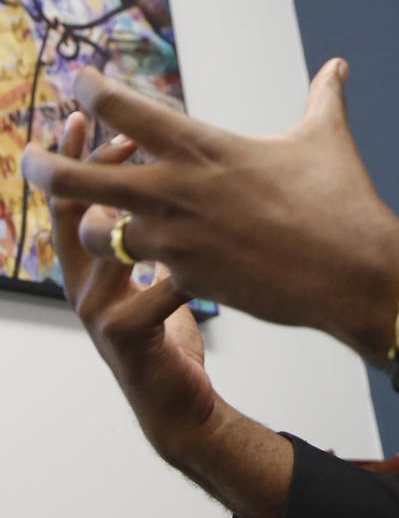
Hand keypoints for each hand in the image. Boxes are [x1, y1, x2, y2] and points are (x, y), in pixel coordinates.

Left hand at [23, 60, 398, 362]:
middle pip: (80, 178)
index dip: (92, 90)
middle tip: (32, 158)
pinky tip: (151, 260)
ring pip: (99, 233)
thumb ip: (323, 96)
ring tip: (100, 220)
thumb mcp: (326, 138)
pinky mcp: (190, 282)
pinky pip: (142, 272)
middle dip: (46, 166)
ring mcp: (178, 242)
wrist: (354, 272)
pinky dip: (141, 263)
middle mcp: (178, 192)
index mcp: (205, 148)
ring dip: (94, 224)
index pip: (125, 110)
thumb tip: (338, 64)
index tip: (78, 80)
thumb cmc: (342, 200)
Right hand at [47, 113, 215, 460]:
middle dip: (85, 167)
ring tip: (163, 180)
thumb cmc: (171, 327)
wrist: (181, 403)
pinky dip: (183, 269)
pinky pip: (155, 291)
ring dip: (134, 211)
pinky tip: (208, 253)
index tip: (85, 114)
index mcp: (91, 266)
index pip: (71, 199)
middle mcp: (84, 285)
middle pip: (73, 214)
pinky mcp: (125, 338)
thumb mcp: (158, 272)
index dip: (73, 156)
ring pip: (108, 248)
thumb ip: (156, 230)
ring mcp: (98, 313)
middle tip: (114, 130)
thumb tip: (171, 172)